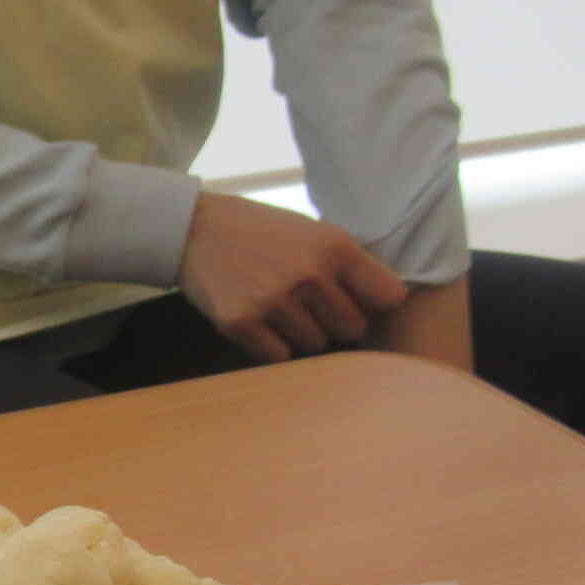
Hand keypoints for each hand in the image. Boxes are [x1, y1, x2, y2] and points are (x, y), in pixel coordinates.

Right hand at [178, 191, 409, 362]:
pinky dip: (272, 344)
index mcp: (335, 246)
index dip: (374, 303)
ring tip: (277, 306)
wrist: (195, 228)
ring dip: (301, 333)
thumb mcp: (313, 232)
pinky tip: (258, 319)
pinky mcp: (242, 322)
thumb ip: (347, 265)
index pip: (389, 297)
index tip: (358, 301)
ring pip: (315, 344)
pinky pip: (279, 355)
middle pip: (352, 328)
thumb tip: (384, 308)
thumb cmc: (262, 232)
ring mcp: (274, 300)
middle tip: (309, 305)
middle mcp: (309, 274)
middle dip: (335, 321)